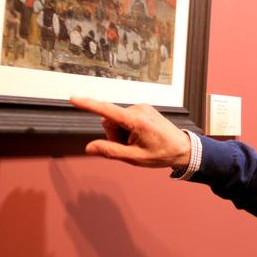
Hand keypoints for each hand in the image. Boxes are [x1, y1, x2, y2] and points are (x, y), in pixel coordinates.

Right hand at [70, 96, 190, 167]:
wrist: (183, 148)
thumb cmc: (162, 154)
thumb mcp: (135, 158)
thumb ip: (111, 151)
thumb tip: (89, 148)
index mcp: (136, 120)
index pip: (108, 111)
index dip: (89, 105)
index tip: (74, 98)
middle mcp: (138, 109)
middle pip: (109, 121)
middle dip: (113, 135)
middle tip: (130, 147)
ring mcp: (141, 107)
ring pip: (116, 120)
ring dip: (121, 134)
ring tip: (137, 143)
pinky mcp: (142, 109)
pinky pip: (124, 118)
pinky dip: (127, 129)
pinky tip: (140, 137)